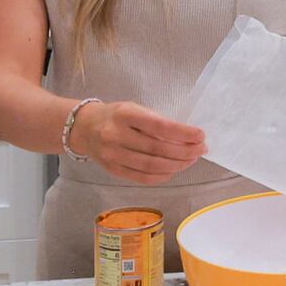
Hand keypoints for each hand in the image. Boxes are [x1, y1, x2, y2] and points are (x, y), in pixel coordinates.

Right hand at [75, 101, 206, 182]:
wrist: (83, 128)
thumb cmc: (115, 115)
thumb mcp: (134, 108)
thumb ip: (156, 121)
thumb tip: (187, 136)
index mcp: (124, 115)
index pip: (159, 126)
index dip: (183, 133)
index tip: (200, 135)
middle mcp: (116, 135)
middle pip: (158, 149)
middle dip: (185, 151)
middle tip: (201, 149)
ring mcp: (113, 155)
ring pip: (152, 166)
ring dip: (177, 165)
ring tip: (191, 159)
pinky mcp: (113, 170)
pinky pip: (142, 177)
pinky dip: (162, 176)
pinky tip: (174, 170)